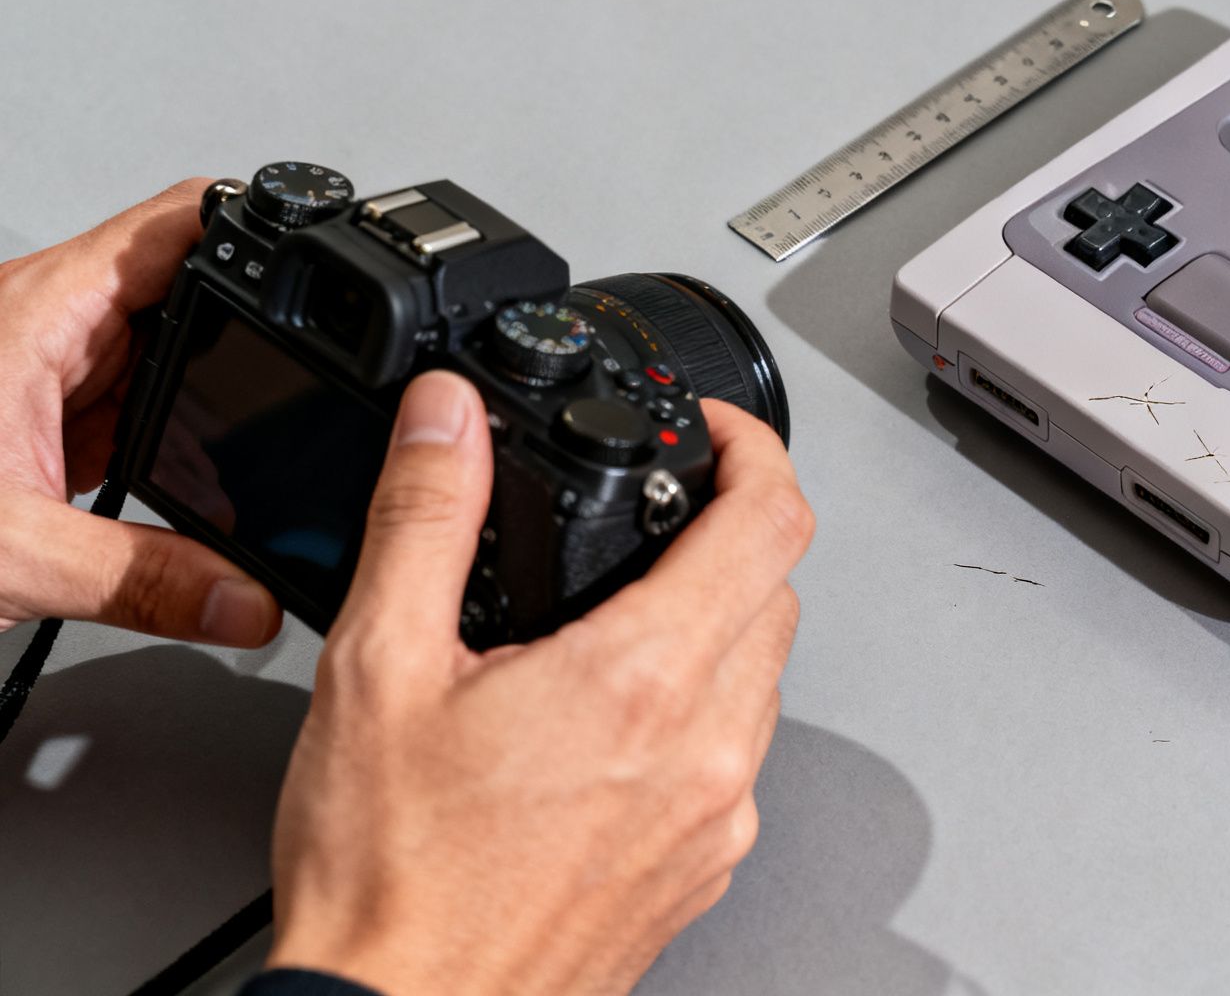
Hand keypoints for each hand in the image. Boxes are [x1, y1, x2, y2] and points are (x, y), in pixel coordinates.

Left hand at [0, 180, 281, 645]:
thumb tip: (246, 601)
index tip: (321, 267)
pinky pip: (135, 402)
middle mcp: (45, 322)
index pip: (182, 223)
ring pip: (167, 349)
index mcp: (39, 312)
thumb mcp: (11, 558)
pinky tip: (173, 480)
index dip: (263, 229)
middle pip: (191, 288)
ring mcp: (46, 366)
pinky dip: (168, 437)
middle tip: (296, 394)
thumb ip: (144, 582)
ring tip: (230, 450)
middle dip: (251, 337)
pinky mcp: (43, 414)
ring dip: (207, 394)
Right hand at [267, 374, 813, 994]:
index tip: (714, 432)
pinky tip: (616, 727)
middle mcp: (709, 749)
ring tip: (621, 621)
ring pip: (764, 676)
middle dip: (728, 533)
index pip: (771, 520)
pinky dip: (701, 713)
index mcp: (643, 679)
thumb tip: (447, 419)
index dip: (753, 449)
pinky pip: (739, 756)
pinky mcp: (707, 869)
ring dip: (717, 626)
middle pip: (778, 591)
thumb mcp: (380, 667)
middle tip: (654, 517)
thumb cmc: (392, 881)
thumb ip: (427, 518)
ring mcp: (719, 818)